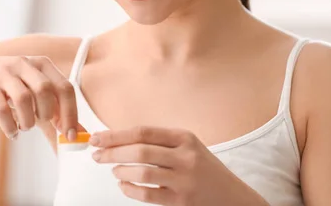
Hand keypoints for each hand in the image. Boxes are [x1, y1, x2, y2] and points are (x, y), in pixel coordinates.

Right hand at [0, 56, 79, 139]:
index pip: (65, 87)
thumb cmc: (9, 85)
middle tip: (41, 123)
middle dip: (47, 114)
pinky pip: (2, 110)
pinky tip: (12, 132)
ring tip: (24, 127)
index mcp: (41, 63)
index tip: (69, 135)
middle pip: (45, 90)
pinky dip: (10, 127)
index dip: (70, 113)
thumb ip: (55, 108)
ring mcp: (4, 73)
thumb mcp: (32, 88)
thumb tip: (77, 131)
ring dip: (27, 121)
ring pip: (24, 100)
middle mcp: (24, 64)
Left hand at [90, 126, 268, 205]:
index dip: (116, 135)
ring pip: (142, 172)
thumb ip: (160, 142)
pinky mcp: (182, 201)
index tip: (97, 138)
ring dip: (120, 171)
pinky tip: (124, 186)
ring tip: (114, 170)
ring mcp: (184, 180)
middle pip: (139, 150)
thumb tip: (118, 140)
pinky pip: (148, 195)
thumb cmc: (204, 169)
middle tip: (97, 155)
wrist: (233, 197)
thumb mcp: (188, 147)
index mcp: (184, 138)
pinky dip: (130, 190)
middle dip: (112, 152)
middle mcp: (185, 156)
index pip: (143, 132)